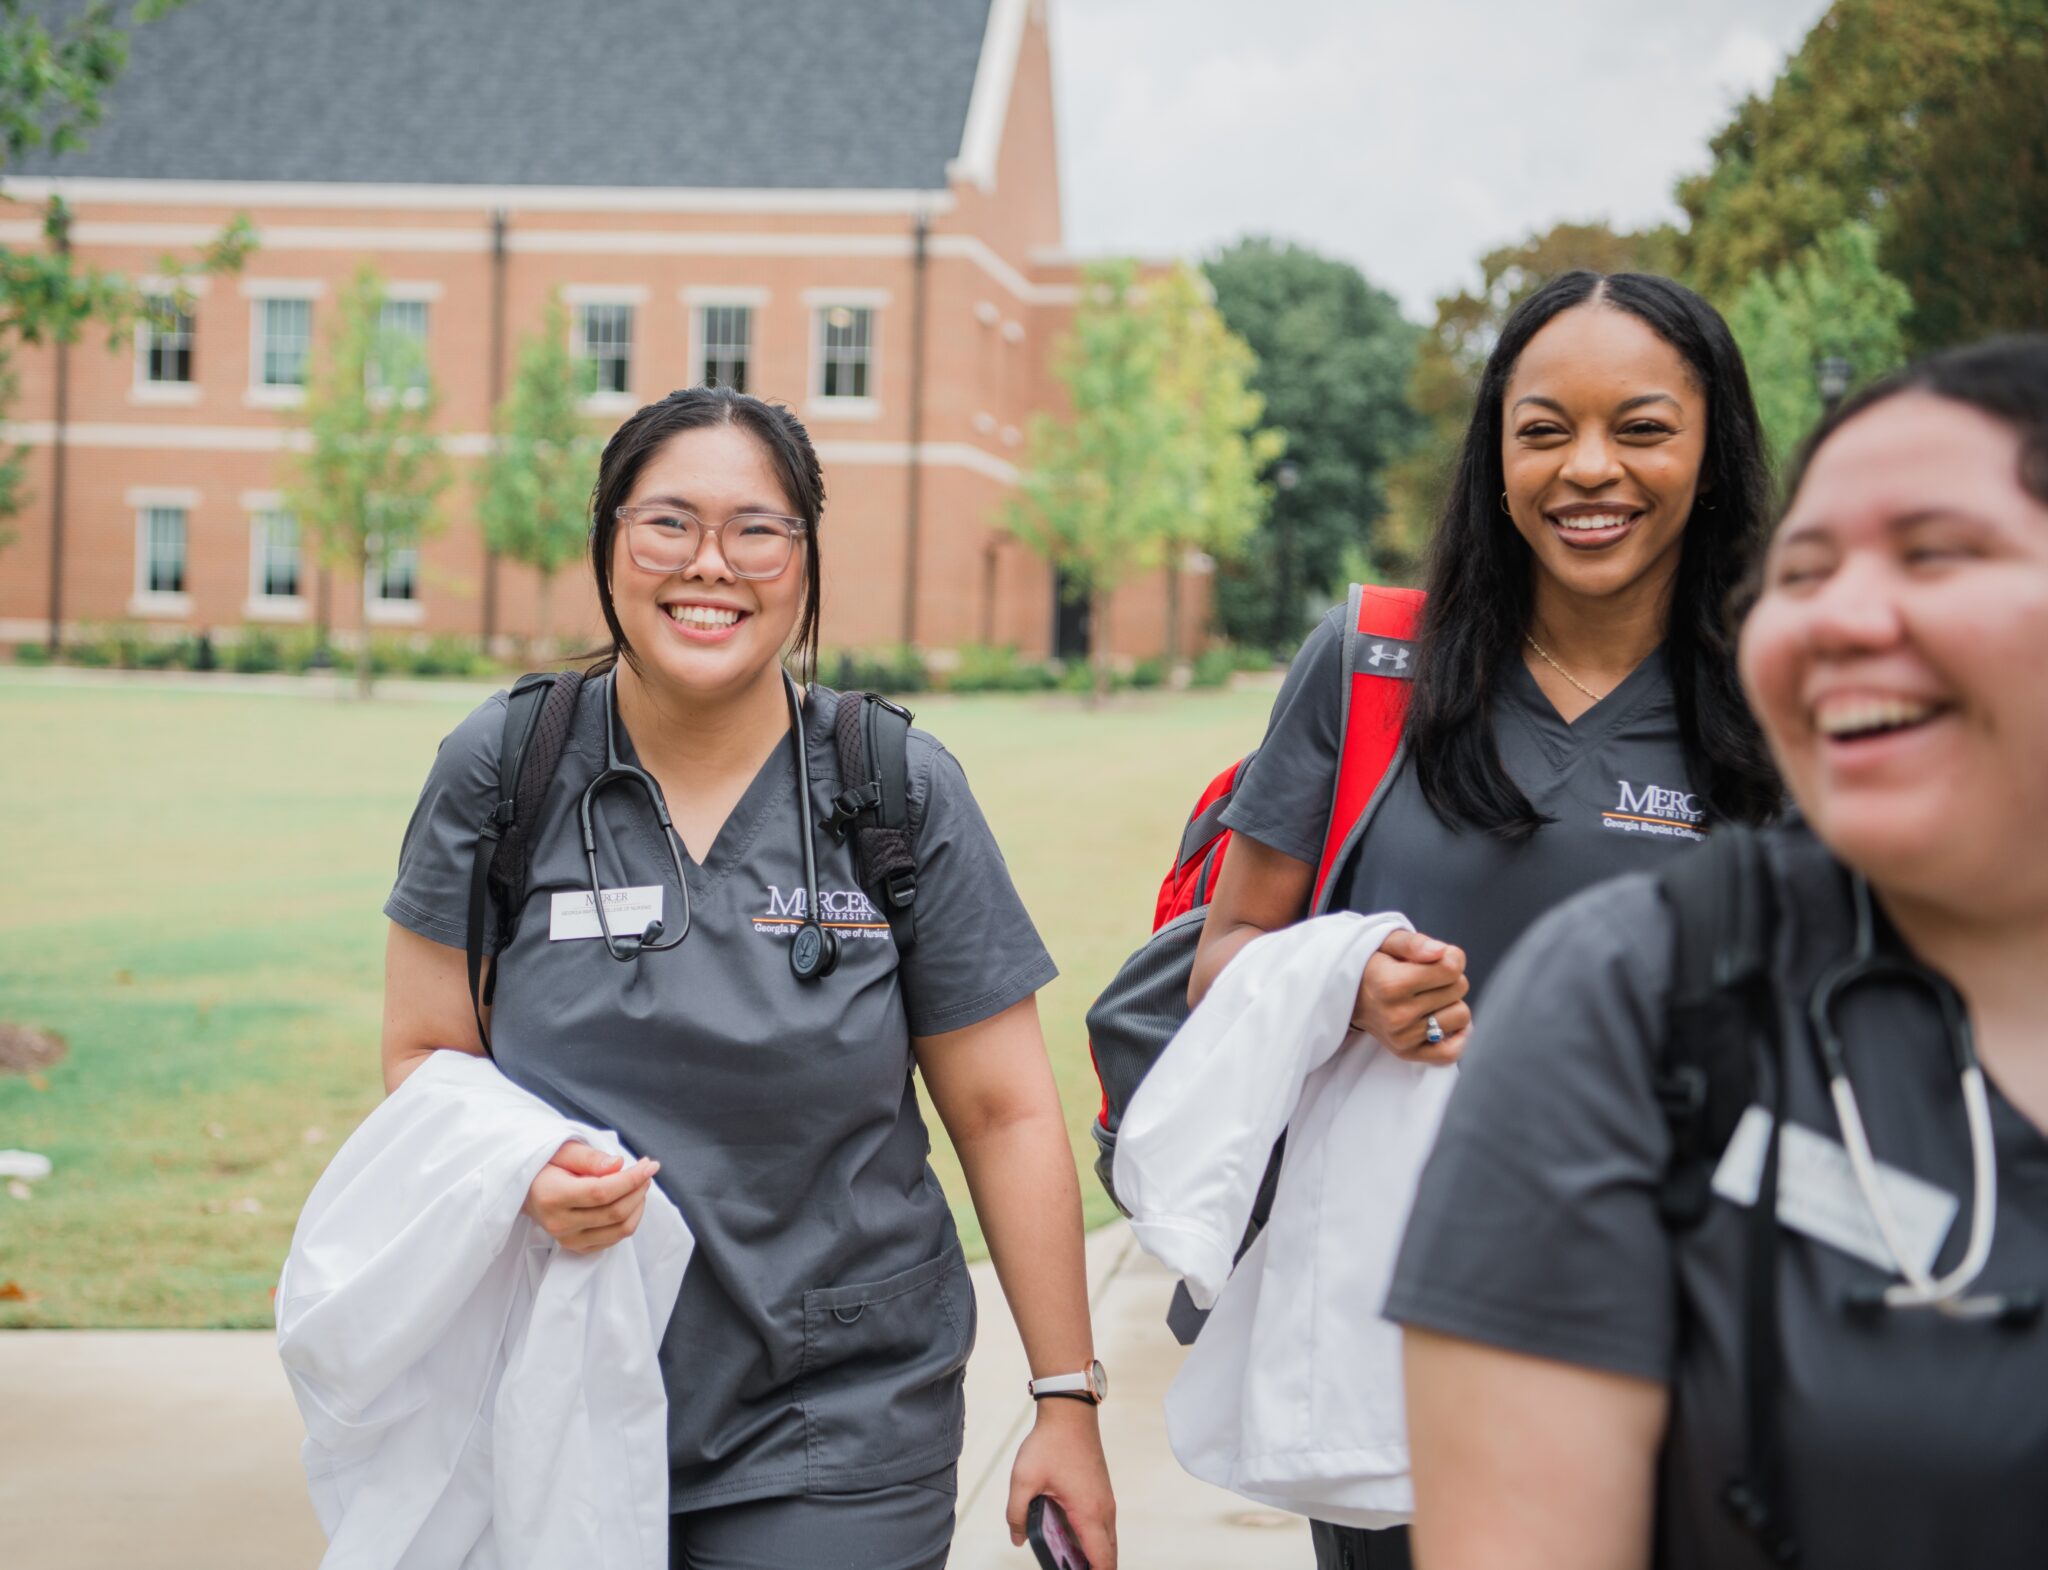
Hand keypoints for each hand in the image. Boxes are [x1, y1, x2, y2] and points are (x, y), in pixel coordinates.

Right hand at [521, 1140, 659, 1253]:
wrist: (527, 1191)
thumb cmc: (546, 1165)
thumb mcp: (563, 1151)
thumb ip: (590, 1158)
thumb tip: (618, 1165)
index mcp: (553, 1196)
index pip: (602, 1192)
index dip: (631, 1179)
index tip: (650, 1164)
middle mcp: (560, 1224)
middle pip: (615, 1212)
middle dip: (639, 1189)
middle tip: (647, 1169)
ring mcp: (568, 1240)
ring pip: (620, 1229)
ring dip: (638, 1205)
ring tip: (640, 1183)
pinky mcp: (577, 1248)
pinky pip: (614, 1239)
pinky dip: (630, 1219)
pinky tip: (629, 1199)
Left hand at [1007, 1398, 1115, 1568]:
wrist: (1070, 1411)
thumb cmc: (1048, 1444)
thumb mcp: (1023, 1480)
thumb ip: (1017, 1514)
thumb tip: (1018, 1539)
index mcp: (1088, 1513)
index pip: (1102, 1560)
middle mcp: (1104, 1510)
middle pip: (1109, 1555)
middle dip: (1096, 1569)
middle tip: (1072, 1569)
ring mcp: (1106, 1500)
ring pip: (1109, 1540)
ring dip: (1096, 1556)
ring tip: (1073, 1565)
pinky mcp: (1102, 1491)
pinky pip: (1105, 1526)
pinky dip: (1096, 1541)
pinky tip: (1074, 1542)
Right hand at [1351, 928, 1470, 1064]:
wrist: (1347, 995)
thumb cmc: (1371, 965)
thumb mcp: (1386, 941)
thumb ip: (1415, 943)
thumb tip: (1443, 952)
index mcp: (1391, 984)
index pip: (1452, 969)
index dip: (1450, 957)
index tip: (1436, 956)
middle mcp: (1397, 1015)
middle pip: (1459, 989)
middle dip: (1448, 978)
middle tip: (1426, 977)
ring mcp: (1402, 1038)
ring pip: (1461, 1016)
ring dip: (1451, 1003)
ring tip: (1428, 997)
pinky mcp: (1407, 1053)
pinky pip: (1452, 1052)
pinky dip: (1457, 1035)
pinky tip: (1444, 1020)